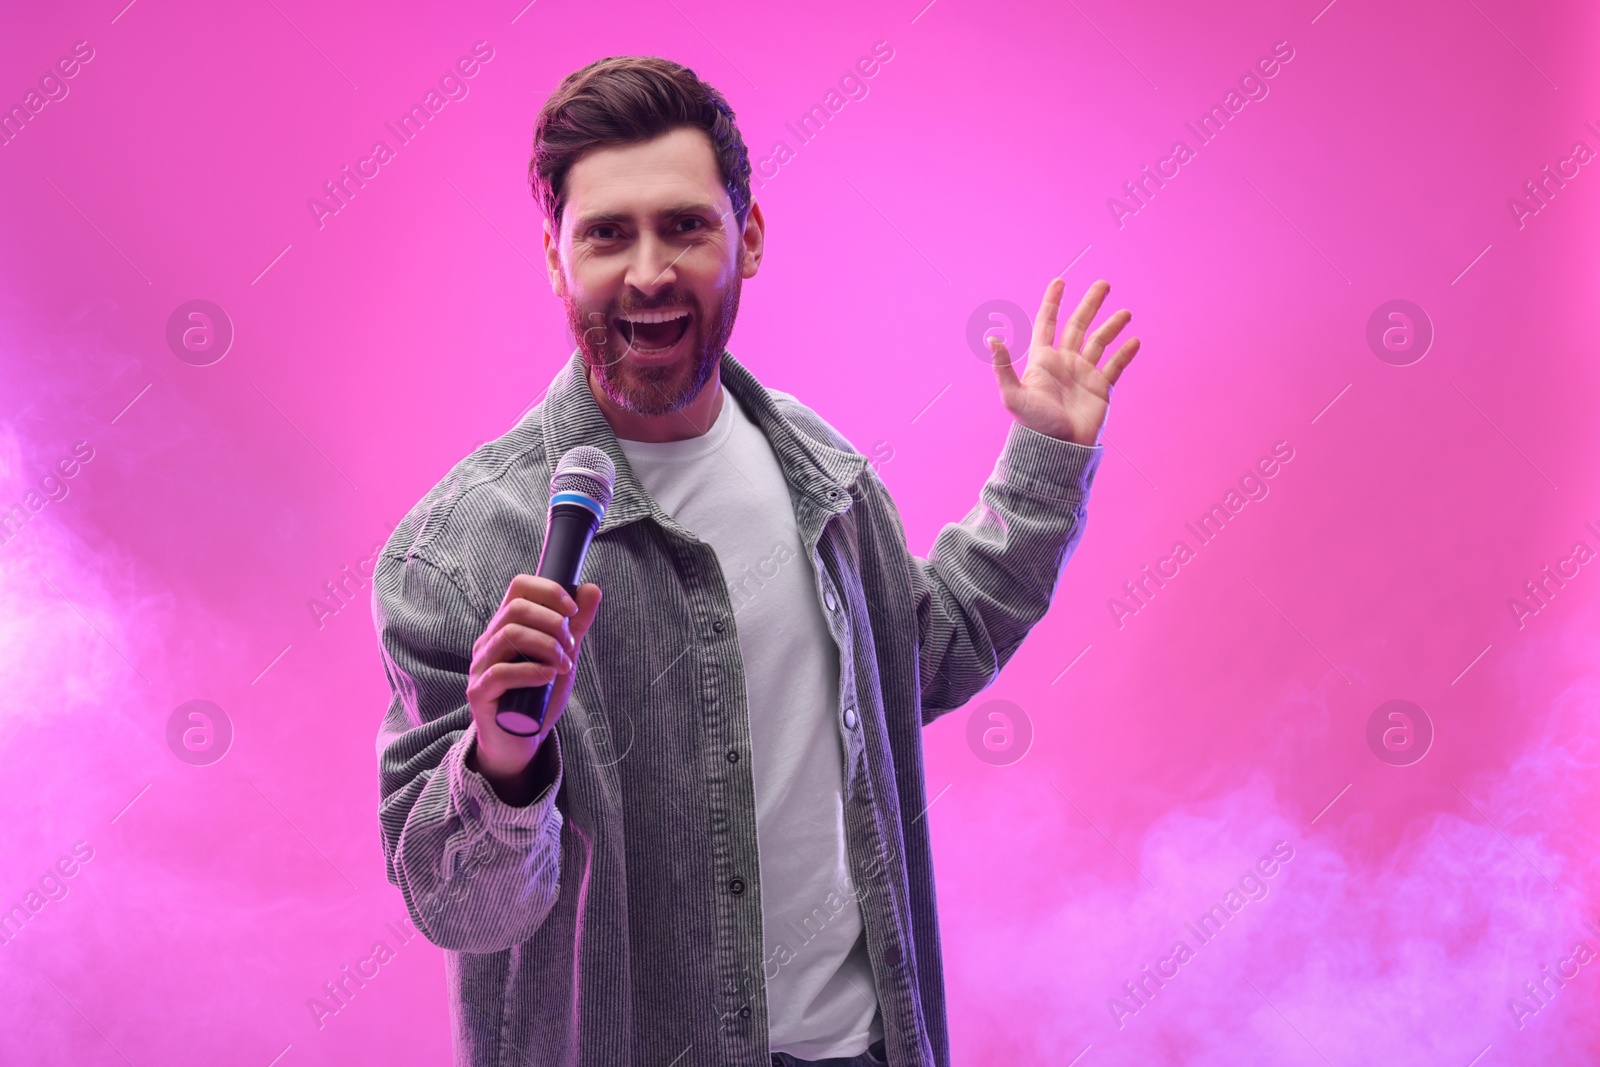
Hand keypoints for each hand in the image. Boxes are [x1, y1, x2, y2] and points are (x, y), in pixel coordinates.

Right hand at [466, 576, 601, 792]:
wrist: (520, 740)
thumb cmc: (538, 696)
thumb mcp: (563, 656)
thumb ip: (576, 625)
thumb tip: (591, 589)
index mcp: (506, 626)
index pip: (519, 587)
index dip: (549, 591)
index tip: (573, 610)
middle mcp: (489, 642)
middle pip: (516, 608)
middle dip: (553, 623)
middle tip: (571, 646)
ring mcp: (480, 667)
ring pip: (509, 635)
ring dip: (546, 647)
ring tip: (563, 666)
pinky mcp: (479, 693)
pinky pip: (500, 673)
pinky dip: (530, 671)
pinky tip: (547, 677)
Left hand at [988, 278, 1139, 445]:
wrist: (1058, 450)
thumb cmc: (1033, 424)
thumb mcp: (1013, 395)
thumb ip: (1002, 366)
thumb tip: (991, 338)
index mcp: (1043, 360)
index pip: (1047, 323)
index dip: (1053, 302)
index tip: (1060, 281)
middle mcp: (1064, 363)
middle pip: (1078, 325)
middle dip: (1090, 304)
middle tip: (1104, 284)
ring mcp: (1083, 375)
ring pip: (1100, 342)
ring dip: (1112, 326)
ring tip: (1125, 313)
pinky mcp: (1100, 389)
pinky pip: (1115, 366)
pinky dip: (1125, 353)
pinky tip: (1134, 341)